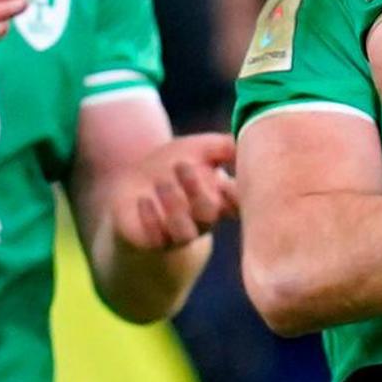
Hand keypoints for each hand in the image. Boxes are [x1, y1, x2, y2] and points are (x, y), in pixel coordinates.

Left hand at [109, 130, 238, 251]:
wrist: (134, 180)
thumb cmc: (173, 162)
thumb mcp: (200, 148)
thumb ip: (225, 146)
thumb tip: (247, 140)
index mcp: (220, 199)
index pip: (238, 204)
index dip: (236, 196)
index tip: (225, 179)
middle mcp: (203, 220)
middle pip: (208, 214)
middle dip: (196, 190)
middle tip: (181, 163)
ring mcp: (180, 233)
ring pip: (185, 233)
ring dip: (175, 207)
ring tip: (161, 183)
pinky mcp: (155, 240)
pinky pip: (156, 240)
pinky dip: (151, 220)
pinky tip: (143, 199)